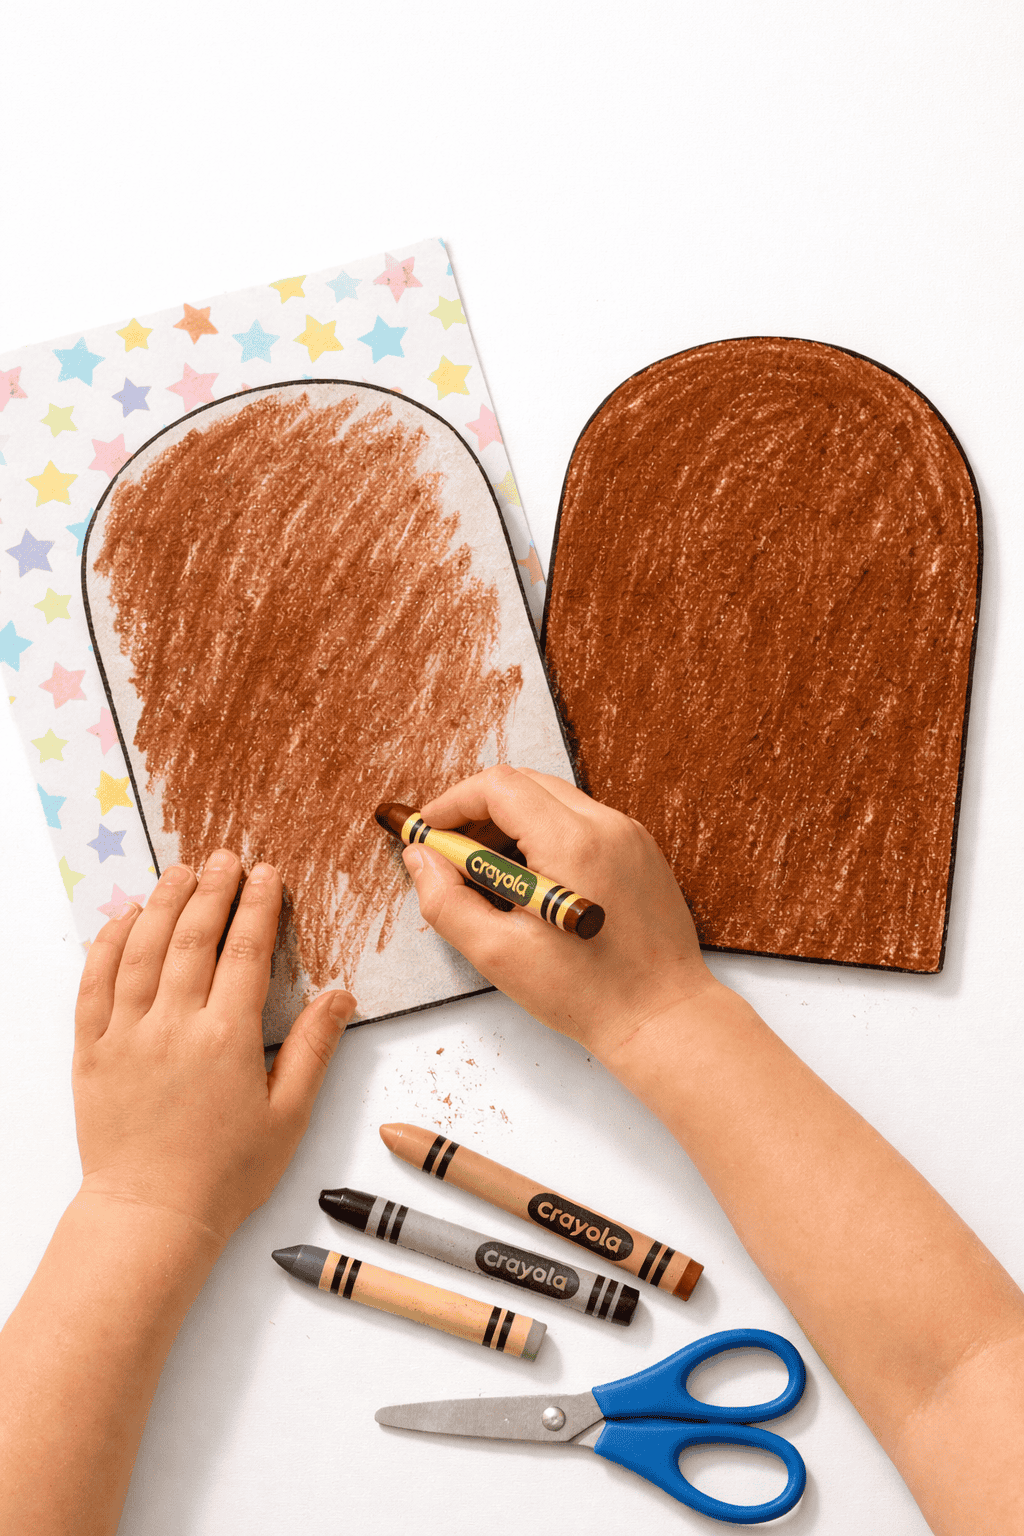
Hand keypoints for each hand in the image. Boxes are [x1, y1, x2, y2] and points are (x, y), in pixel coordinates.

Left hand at [73, 851, 354, 1243]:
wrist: (151, 1217)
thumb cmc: (224, 1174)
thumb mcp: (288, 1116)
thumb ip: (312, 1049)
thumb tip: (340, 997)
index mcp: (226, 1038)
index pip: (244, 951)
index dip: (257, 906)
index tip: (266, 875)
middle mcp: (173, 1026)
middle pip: (193, 937)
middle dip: (213, 889)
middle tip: (226, 857)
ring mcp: (126, 1035)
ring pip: (142, 949)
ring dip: (163, 902)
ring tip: (180, 871)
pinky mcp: (91, 1051)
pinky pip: (93, 983)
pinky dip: (108, 944)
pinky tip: (124, 918)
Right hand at [405, 765, 717, 1058]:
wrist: (661, 1016)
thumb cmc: (588, 994)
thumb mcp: (499, 953)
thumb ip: (447, 901)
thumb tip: (420, 859)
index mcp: (572, 842)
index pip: (499, 786)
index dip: (453, 803)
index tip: (428, 831)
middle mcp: (606, 825)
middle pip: (525, 783)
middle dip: (478, 811)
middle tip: (451, 854)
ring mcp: (629, 834)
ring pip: (553, 800)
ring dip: (511, 824)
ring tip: (489, 875)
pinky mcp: (639, 851)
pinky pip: (581, 821)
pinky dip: (545, 836)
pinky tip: (530, 882)